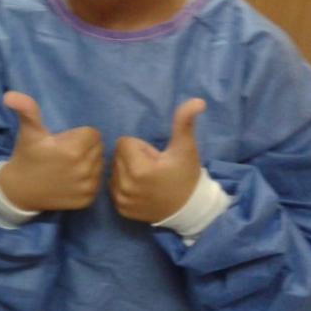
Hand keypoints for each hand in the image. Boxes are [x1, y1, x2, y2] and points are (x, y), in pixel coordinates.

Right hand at [0, 91, 102, 211]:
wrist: (18, 191)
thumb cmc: (26, 156)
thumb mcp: (28, 131)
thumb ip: (27, 109)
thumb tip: (10, 95)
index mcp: (73, 150)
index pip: (93, 133)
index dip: (78, 135)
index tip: (62, 141)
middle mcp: (83, 169)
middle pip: (98, 148)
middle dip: (84, 147)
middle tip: (64, 153)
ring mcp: (86, 187)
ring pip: (99, 164)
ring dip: (88, 162)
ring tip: (68, 165)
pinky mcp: (87, 200)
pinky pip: (97, 182)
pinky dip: (87, 179)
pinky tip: (71, 179)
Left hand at [110, 99, 205, 223]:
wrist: (189, 210)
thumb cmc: (186, 175)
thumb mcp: (185, 148)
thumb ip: (184, 122)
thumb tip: (197, 101)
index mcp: (138, 169)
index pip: (124, 143)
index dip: (141, 147)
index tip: (156, 158)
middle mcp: (125, 186)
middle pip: (117, 156)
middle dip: (133, 158)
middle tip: (152, 169)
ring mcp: (121, 199)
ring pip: (114, 171)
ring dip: (127, 171)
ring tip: (147, 179)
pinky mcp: (120, 209)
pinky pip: (113, 187)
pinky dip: (124, 186)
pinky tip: (140, 190)